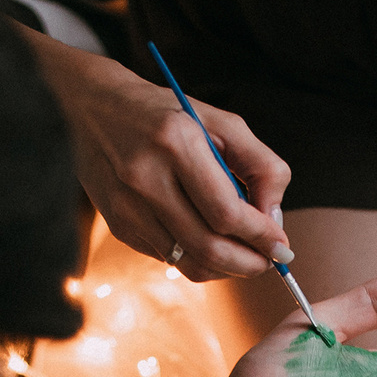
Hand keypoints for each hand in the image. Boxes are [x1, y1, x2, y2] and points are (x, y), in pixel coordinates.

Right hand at [37, 41, 292, 280]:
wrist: (93, 107)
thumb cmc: (168, 114)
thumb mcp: (220, 122)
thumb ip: (260, 165)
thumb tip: (274, 219)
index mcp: (176, 142)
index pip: (227, 213)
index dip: (261, 237)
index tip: (283, 246)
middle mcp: (145, 176)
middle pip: (209, 247)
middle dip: (249, 263)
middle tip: (270, 261)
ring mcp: (126, 205)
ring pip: (189, 262)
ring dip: (226, 268)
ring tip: (244, 255)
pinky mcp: (117, 223)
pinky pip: (169, 258)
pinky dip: (197, 258)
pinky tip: (207, 240)